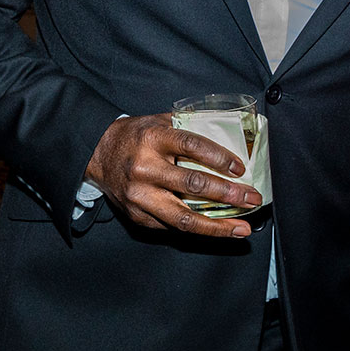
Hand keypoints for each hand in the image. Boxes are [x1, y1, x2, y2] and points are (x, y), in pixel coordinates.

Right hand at [85, 113, 261, 237]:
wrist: (97, 154)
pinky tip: (218, 229)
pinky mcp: (137, 216)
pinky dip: (198, 229)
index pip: (191, 146)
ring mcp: (140, 196)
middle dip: (228, 194)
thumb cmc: (135, 136)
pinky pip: (172, 227)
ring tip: (242, 228)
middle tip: (252, 198)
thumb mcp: (159, 121)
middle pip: (192, 185)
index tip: (240, 168)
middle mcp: (145, 169)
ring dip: (217, 226)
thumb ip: (189, 126)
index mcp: (153, 139)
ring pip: (184, 218)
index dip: (218, 157)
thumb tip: (228, 134)